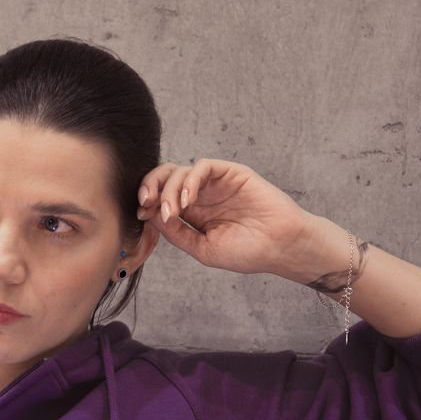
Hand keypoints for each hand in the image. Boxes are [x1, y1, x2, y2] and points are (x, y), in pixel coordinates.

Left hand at [137, 159, 315, 275]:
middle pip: (165, 178)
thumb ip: (177, 233)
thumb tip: (149, 216)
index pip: (161, 197)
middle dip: (150, 186)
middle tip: (146, 203)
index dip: (146, 202)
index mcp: (193, 213)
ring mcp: (216, 183)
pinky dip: (189, 179)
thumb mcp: (203, 249)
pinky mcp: (231, 173)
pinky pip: (203, 167)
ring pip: (180, 170)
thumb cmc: (247, 252)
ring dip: (169, 189)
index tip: (139, 215)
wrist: (281, 247)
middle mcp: (202, 195)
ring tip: (173, 211)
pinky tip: (188, 199)